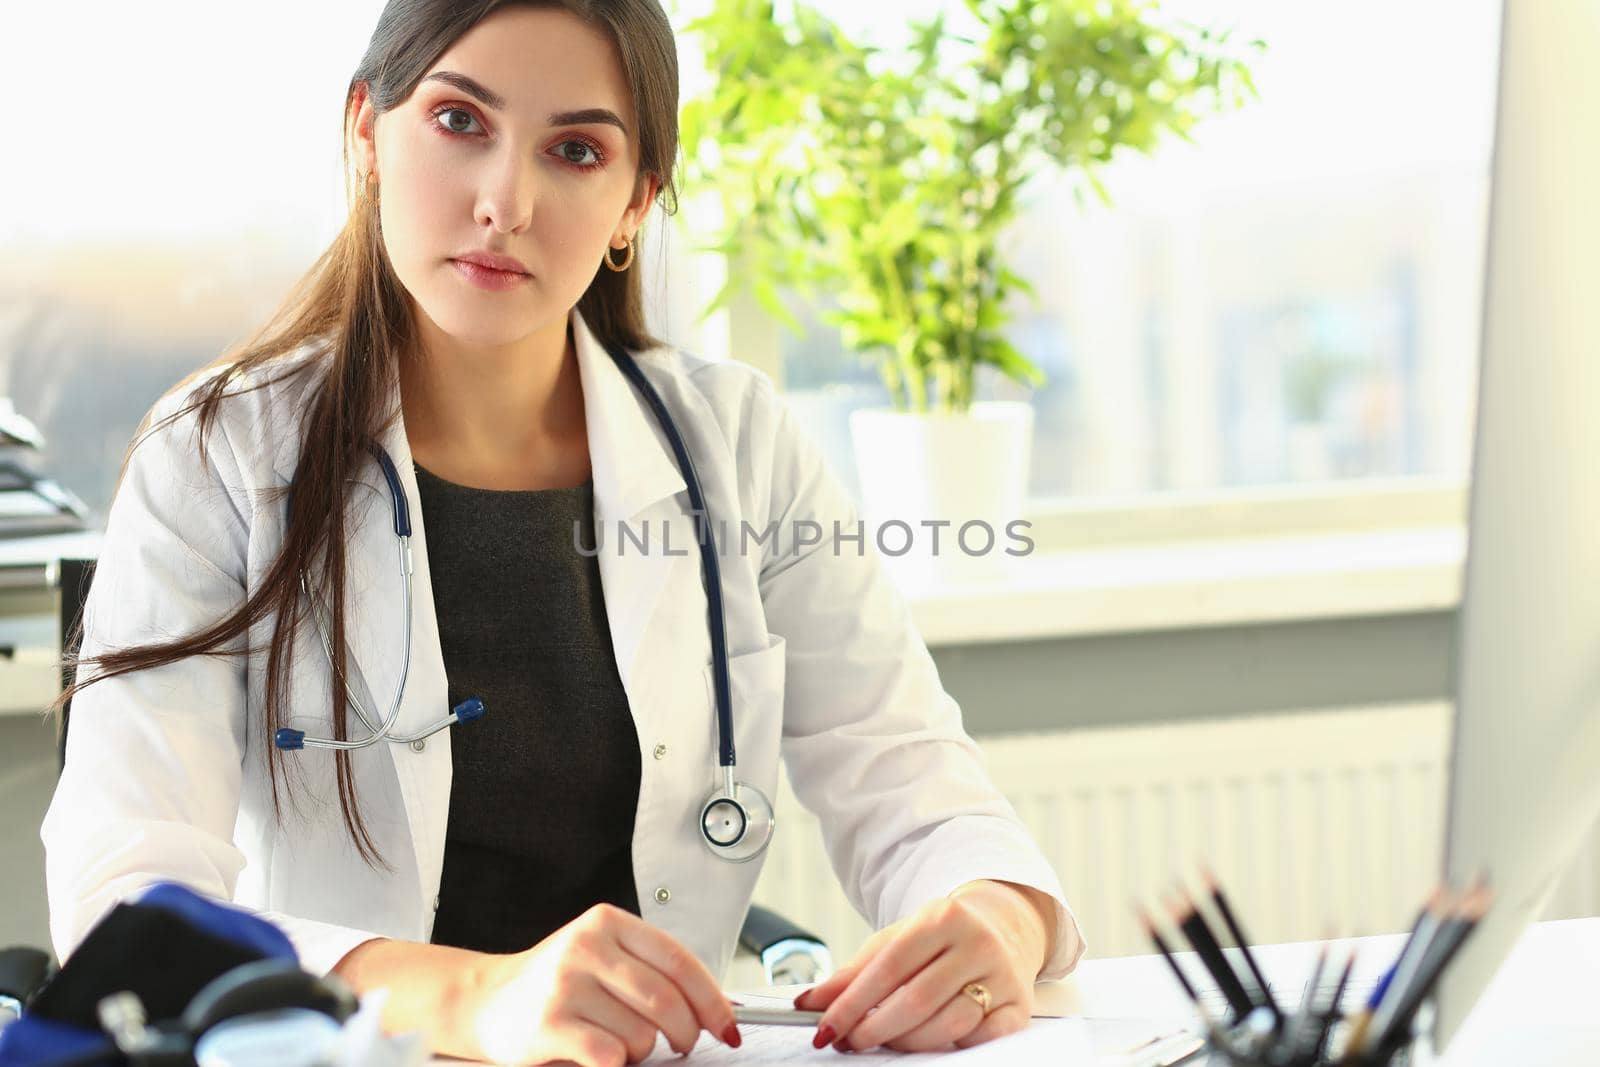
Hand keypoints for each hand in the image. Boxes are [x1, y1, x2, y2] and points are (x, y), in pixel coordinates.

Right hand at [456, 903, 740, 1064]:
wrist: (485, 1000)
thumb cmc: (555, 982)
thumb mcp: (601, 955)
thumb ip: (650, 970)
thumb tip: (717, 1006)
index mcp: (607, 923)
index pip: (678, 959)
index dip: (711, 997)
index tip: (727, 1024)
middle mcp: (586, 947)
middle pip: (666, 1000)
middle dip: (686, 1032)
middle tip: (684, 1044)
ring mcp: (565, 985)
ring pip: (641, 1034)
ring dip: (642, 1051)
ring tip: (619, 1042)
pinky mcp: (549, 1024)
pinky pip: (610, 1057)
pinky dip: (616, 1064)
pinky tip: (598, 1053)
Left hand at [793, 880, 1054, 1052]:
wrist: (1004, 926)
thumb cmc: (942, 937)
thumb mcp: (898, 939)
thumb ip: (855, 970)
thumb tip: (811, 1001)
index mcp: (943, 917)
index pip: (889, 966)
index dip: (853, 1001)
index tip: (826, 1027)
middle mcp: (977, 943)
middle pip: (917, 999)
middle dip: (874, 1028)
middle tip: (849, 1042)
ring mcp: (1002, 976)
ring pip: (948, 1024)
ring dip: (906, 1043)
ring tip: (883, 1042)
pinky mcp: (1019, 1007)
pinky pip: (980, 1040)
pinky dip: (950, 1047)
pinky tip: (928, 1042)